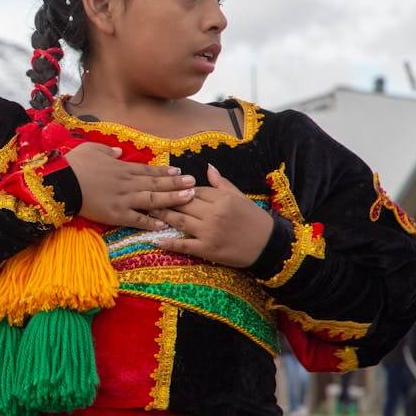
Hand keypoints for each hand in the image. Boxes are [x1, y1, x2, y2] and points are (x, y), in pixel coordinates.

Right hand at [65, 143, 195, 229]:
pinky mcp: (116, 214)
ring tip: (189, 198)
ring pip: (153, 199)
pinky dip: (151, 222)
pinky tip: (165, 224)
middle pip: (156, 183)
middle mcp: (127, 183)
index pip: (148, 170)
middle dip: (177, 183)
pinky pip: (137, 219)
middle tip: (193, 183)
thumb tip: (120, 153)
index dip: (165, 171)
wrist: (62, 182)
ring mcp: (123, 199)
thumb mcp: (91, 149)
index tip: (179, 171)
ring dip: (172, 199)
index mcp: (121, 168)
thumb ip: (108, 151)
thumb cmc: (74, 164)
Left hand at [150, 164, 275, 267]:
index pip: (193, 190)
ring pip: (179, 220)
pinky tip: (154, 239)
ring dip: (161, 216)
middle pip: (182, 203)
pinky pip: (183, 244)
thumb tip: (208, 166)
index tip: (166, 188)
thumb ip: (221, 183)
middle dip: (164, 199)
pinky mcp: (207, 249)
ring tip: (146, 211)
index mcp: (222, 198)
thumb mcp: (240, 197)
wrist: (269, 246)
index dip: (179, 190)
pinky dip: (168, 242)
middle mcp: (214, 213)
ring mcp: (209, 232)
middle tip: (145, 196)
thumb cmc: (254, 220)